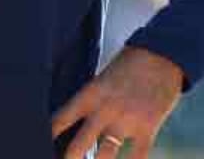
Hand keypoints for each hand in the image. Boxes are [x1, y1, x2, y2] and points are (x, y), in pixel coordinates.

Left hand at [50, 46, 183, 158]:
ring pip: (105, 155)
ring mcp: (127, 122)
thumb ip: (93, 99)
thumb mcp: (103, 77)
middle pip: (80, 145)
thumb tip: (80, 119)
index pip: (62, 119)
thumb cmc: (131, 63)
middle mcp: (106, 110)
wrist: (163, 56)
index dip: (49, 134)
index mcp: (91, 94)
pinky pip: (137, 156)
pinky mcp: (147, 128)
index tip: (39, 143)